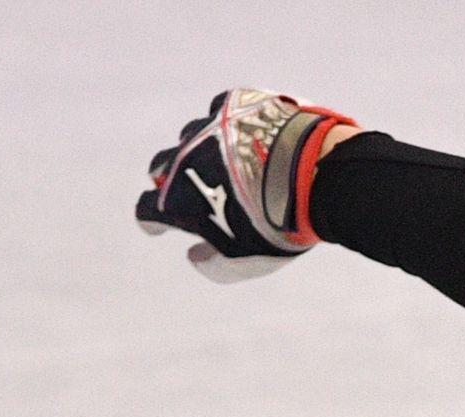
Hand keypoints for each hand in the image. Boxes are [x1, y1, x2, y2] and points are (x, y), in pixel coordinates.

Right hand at [136, 89, 357, 283]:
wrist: (316, 174)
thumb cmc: (279, 225)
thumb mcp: (247, 260)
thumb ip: (215, 265)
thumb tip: (195, 254)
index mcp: (180, 198)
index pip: (148, 210)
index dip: (152, 221)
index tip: (158, 227)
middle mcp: (185, 157)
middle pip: (160, 165)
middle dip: (166, 178)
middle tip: (180, 185)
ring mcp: (210, 126)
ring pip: (190, 135)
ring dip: (198, 149)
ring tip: (220, 159)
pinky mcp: (236, 103)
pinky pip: (220, 110)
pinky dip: (226, 124)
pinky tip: (240, 133)